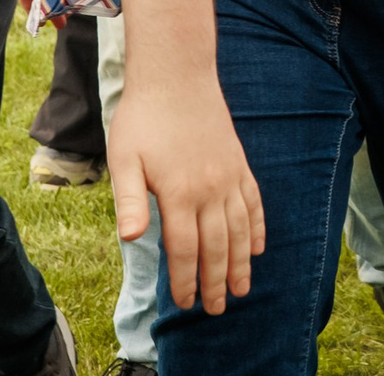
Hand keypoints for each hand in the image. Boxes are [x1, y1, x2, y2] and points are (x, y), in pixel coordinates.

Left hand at [106, 76, 264, 314]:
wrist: (176, 74)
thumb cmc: (143, 118)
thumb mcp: (124, 158)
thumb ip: (131, 200)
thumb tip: (131, 238)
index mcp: (179, 193)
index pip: (185, 250)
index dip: (185, 281)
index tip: (185, 304)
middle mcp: (210, 190)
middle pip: (217, 247)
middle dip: (217, 282)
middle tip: (218, 309)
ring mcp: (229, 176)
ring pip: (241, 230)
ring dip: (243, 263)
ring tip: (243, 288)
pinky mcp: (239, 163)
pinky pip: (254, 202)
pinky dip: (259, 227)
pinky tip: (259, 246)